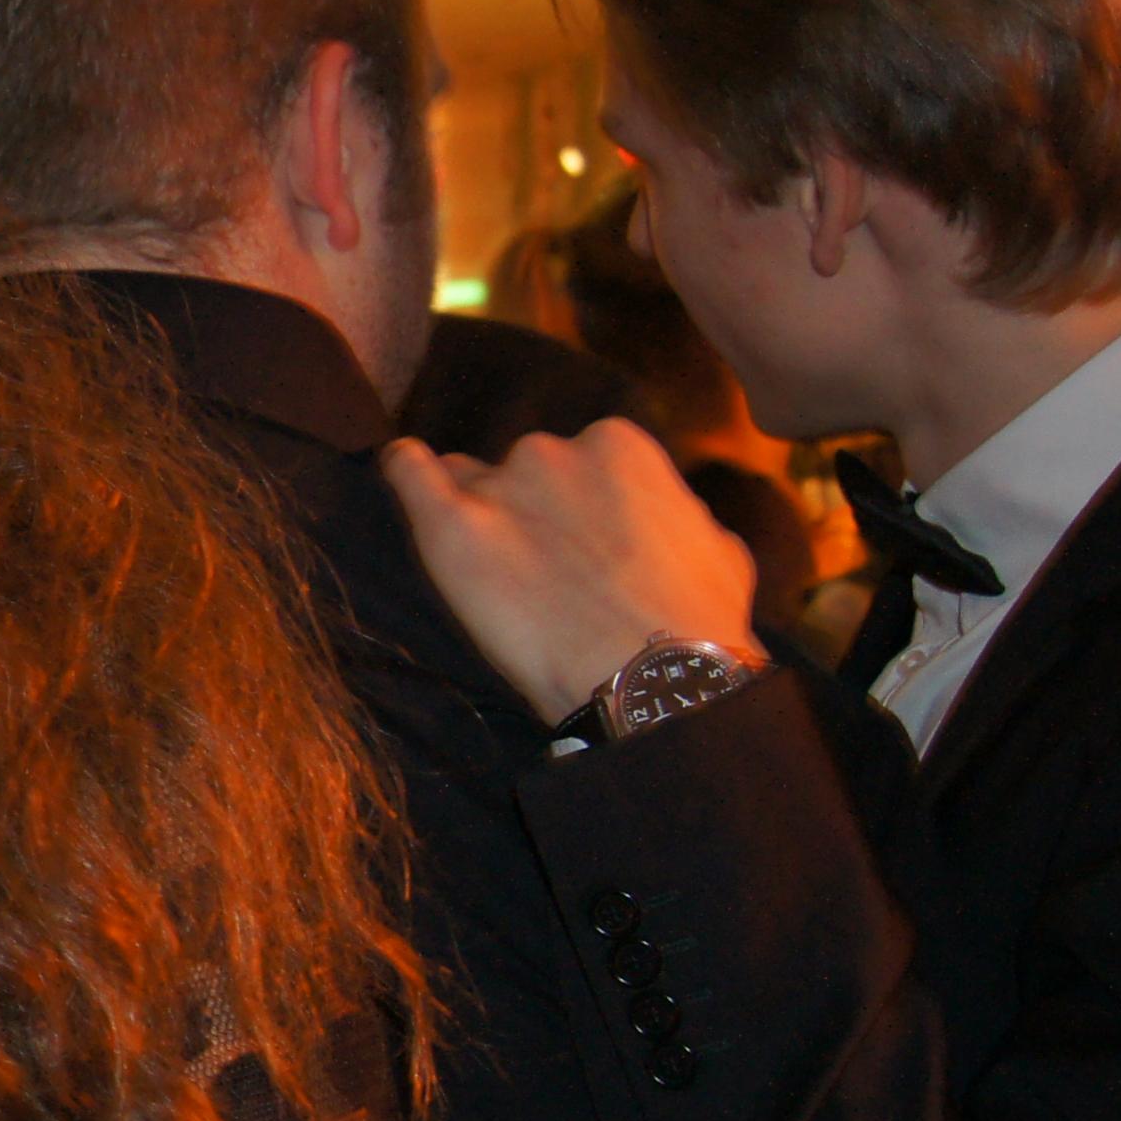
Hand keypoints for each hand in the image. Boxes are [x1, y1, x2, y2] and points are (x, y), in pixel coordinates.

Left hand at [378, 420, 762, 723]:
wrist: (648, 674)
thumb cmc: (696, 621)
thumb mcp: (718, 550)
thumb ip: (681, 517)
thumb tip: (678, 518)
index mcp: (620, 446)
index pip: (579, 457)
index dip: (575, 502)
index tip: (578, 542)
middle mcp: (555, 451)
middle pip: (521, 470)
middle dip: (525, 508)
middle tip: (536, 566)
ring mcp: (499, 484)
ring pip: (467, 480)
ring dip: (475, 511)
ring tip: (485, 561)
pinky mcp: (449, 524)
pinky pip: (408, 471)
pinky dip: (405, 470)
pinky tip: (402, 471)